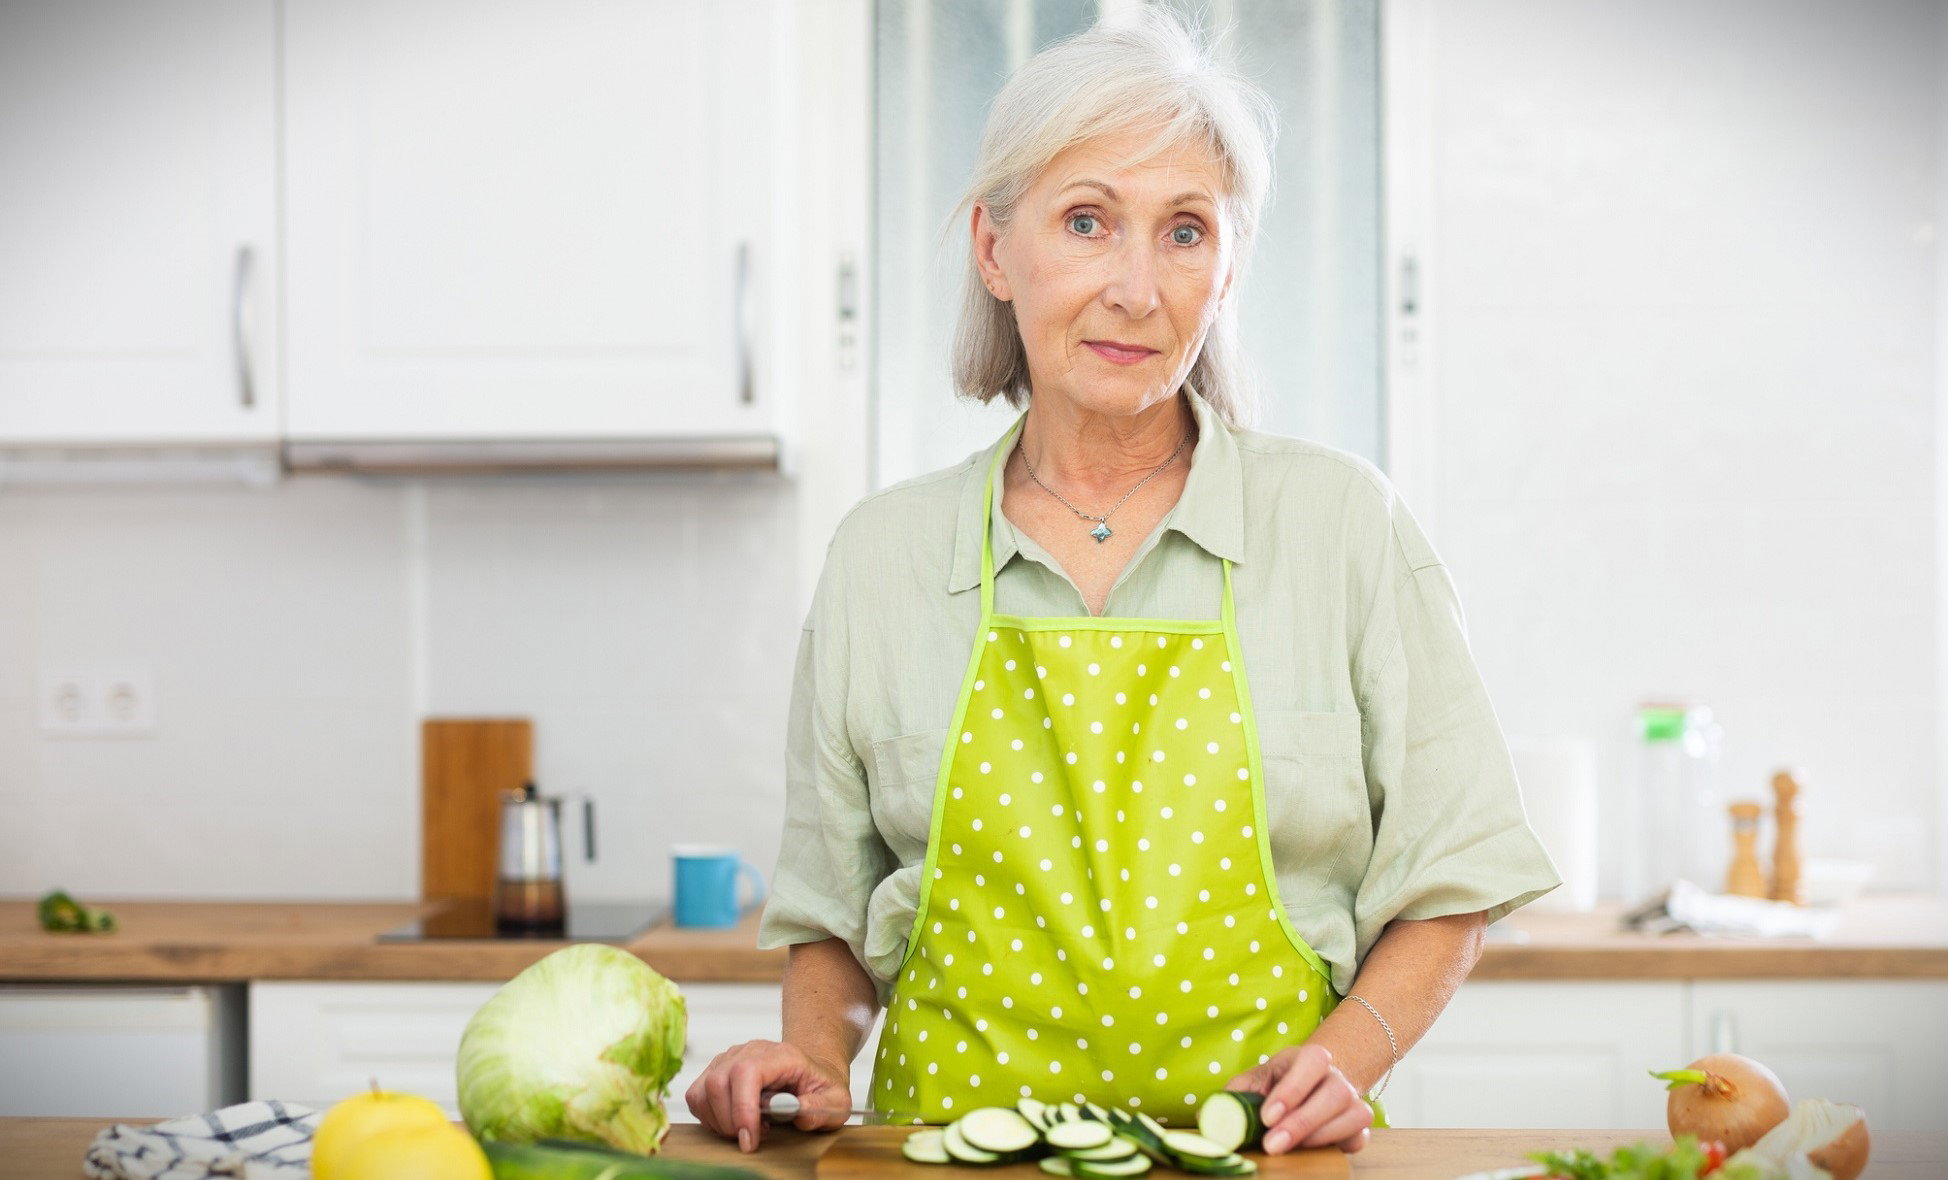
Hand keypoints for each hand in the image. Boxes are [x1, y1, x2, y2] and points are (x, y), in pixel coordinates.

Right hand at [685, 1039, 852, 1151]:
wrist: (810, 1073)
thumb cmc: (820, 1086)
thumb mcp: (836, 1101)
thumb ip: (821, 1108)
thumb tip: (798, 1114)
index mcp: (781, 1055)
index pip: (747, 1071)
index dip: (742, 1107)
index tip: (749, 1138)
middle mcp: (750, 1050)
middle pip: (718, 1082)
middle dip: (729, 1122)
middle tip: (752, 1138)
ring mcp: (730, 1058)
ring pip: (703, 1090)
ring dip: (719, 1121)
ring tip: (748, 1128)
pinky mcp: (716, 1070)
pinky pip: (696, 1096)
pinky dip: (709, 1117)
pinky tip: (733, 1122)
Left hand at [1225, 1043, 1372, 1153]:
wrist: (1309, 1089)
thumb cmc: (1276, 1086)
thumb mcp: (1254, 1082)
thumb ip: (1235, 1095)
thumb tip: (1206, 1116)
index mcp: (1311, 1057)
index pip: (1312, 1062)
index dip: (1292, 1090)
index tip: (1267, 1117)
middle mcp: (1337, 1076)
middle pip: (1335, 1093)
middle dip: (1302, 1122)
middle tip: (1272, 1144)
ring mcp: (1353, 1100)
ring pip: (1354, 1115)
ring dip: (1319, 1135)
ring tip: (1287, 1148)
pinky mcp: (1358, 1126)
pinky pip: (1361, 1136)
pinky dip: (1340, 1144)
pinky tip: (1314, 1149)